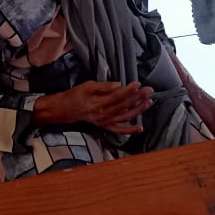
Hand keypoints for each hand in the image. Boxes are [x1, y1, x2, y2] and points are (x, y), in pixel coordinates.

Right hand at [37, 81, 153, 133]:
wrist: (66, 109)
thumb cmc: (76, 95)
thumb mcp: (88, 86)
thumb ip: (103, 87)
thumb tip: (118, 85)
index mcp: (98, 103)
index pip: (117, 96)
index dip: (129, 90)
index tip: (138, 84)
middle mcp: (103, 115)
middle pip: (124, 106)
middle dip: (138, 97)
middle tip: (149, 90)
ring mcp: (105, 122)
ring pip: (125, 117)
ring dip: (138, 110)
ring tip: (148, 102)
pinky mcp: (105, 126)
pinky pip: (119, 130)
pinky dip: (130, 130)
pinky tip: (140, 128)